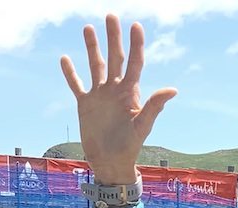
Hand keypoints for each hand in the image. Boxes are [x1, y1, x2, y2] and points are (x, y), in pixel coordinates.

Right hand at [60, 14, 176, 183]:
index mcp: (131, 93)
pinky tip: (65, 58)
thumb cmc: (130, 147)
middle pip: (114, 57)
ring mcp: (100, 96)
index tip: (136, 25)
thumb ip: (154, 106)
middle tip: (111, 15)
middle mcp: (115, 90)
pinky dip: (70, 73)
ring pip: (95, 65)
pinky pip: (77, 84)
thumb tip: (173, 89)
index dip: (136, 44)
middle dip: (113, 37)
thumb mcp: (142, 125)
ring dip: (91, 47)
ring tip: (88, 27)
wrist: (110, 163)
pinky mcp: (85, 104)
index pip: (134, 62)